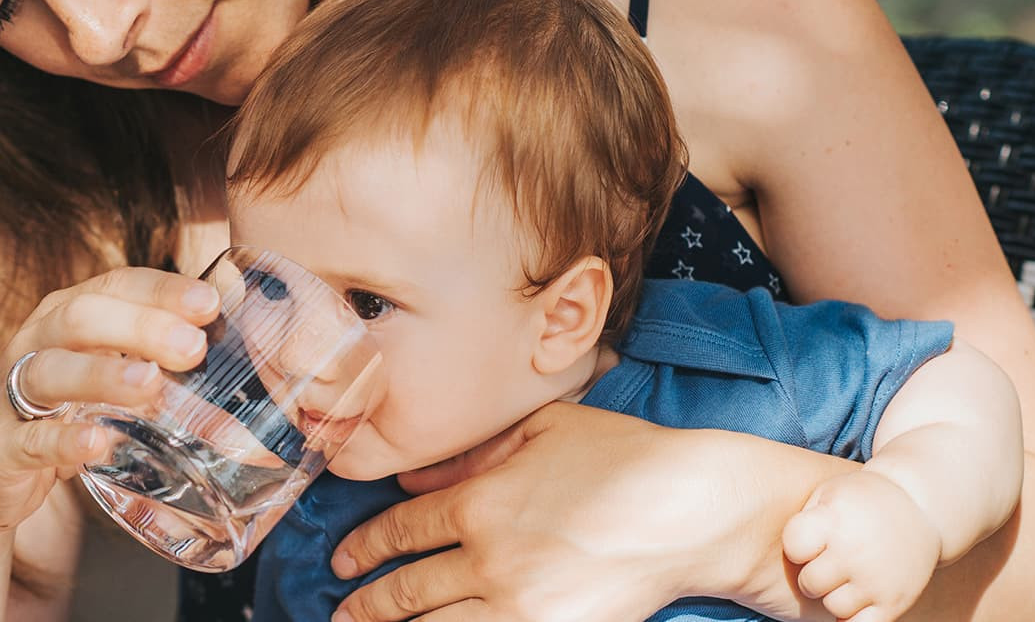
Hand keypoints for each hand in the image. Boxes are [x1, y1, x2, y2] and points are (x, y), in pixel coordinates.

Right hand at [0, 267, 217, 540]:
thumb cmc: (54, 413)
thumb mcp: (101, 372)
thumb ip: (153, 348)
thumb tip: (229, 315)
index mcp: (64, 317)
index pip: (113, 285)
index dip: (160, 290)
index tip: (209, 304)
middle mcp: (34, 343)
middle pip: (81, 317)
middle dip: (138, 326)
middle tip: (192, 347)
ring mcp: (8, 394)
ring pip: (50, 371)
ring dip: (101, 374)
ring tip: (150, 385)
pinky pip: (28, 440)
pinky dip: (63, 440)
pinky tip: (98, 444)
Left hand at [331, 403, 814, 621]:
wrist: (691, 509)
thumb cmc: (624, 458)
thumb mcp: (540, 431)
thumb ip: (469, 454)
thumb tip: (410, 476)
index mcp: (479, 501)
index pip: (400, 531)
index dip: (363, 547)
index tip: (344, 559)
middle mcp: (488, 557)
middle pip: (406, 590)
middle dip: (366, 604)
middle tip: (343, 610)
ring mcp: (518, 604)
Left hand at [782, 470, 938, 621]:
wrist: (920, 506)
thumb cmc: (860, 502)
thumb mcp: (828, 494)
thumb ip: (803, 520)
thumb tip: (785, 556)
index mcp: (834, 520)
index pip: (794, 547)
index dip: (799, 546)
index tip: (813, 539)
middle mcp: (855, 551)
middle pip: (811, 583)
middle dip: (815, 574)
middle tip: (831, 561)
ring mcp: (877, 580)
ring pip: (835, 607)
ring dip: (837, 595)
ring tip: (849, 575)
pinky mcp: (896, 602)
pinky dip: (856, 618)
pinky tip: (857, 600)